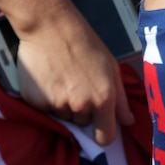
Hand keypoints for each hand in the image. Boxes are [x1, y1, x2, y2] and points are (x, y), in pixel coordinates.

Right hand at [15, 6, 134, 145]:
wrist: (51, 27)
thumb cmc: (86, 44)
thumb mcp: (112, 68)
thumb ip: (121, 99)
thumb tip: (129, 121)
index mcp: (103, 99)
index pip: (105, 137)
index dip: (104, 133)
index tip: (100, 127)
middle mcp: (81, 106)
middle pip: (83, 123)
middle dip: (83, 110)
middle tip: (79, 85)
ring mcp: (56, 105)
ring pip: (64, 115)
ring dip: (64, 103)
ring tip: (64, 78)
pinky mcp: (35, 102)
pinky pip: (44, 109)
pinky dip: (46, 98)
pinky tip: (49, 78)